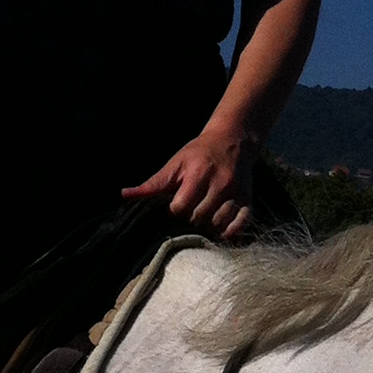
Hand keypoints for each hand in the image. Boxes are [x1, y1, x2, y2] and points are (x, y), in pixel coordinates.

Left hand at [124, 128, 257, 242]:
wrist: (232, 140)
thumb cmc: (198, 153)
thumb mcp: (174, 164)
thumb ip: (152, 184)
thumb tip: (124, 196)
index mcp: (198, 173)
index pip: (181, 207)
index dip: (174, 213)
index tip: (173, 211)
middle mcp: (219, 183)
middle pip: (199, 218)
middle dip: (189, 223)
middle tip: (186, 220)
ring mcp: (236, 192)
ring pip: (219, 224)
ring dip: (207, 229)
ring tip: (200, 225)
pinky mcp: (248, 199)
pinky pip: (241, 223)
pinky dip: (230, 232)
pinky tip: (220, 232)